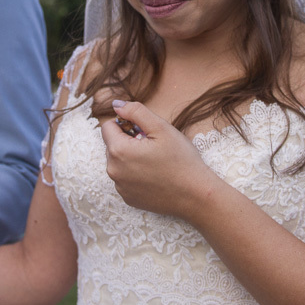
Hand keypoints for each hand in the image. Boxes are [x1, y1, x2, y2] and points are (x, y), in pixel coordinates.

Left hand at [101, 100, 217, 219]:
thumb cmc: (181, 160)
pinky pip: (124, 178)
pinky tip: (155, 176)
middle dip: (128, 141)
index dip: (126, 124)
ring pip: (118, 162)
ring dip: (131, 158)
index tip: (144, 132)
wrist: (196, 195)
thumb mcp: (161, 127)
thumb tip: (116, 105)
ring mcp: (120, 187)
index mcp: (118, 151)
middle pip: (112, 145)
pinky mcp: (127, 198)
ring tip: (155, 162)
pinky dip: (135, 174)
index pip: (107, 127)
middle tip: (153, 147)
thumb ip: (136, 111)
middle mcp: (113, 171)